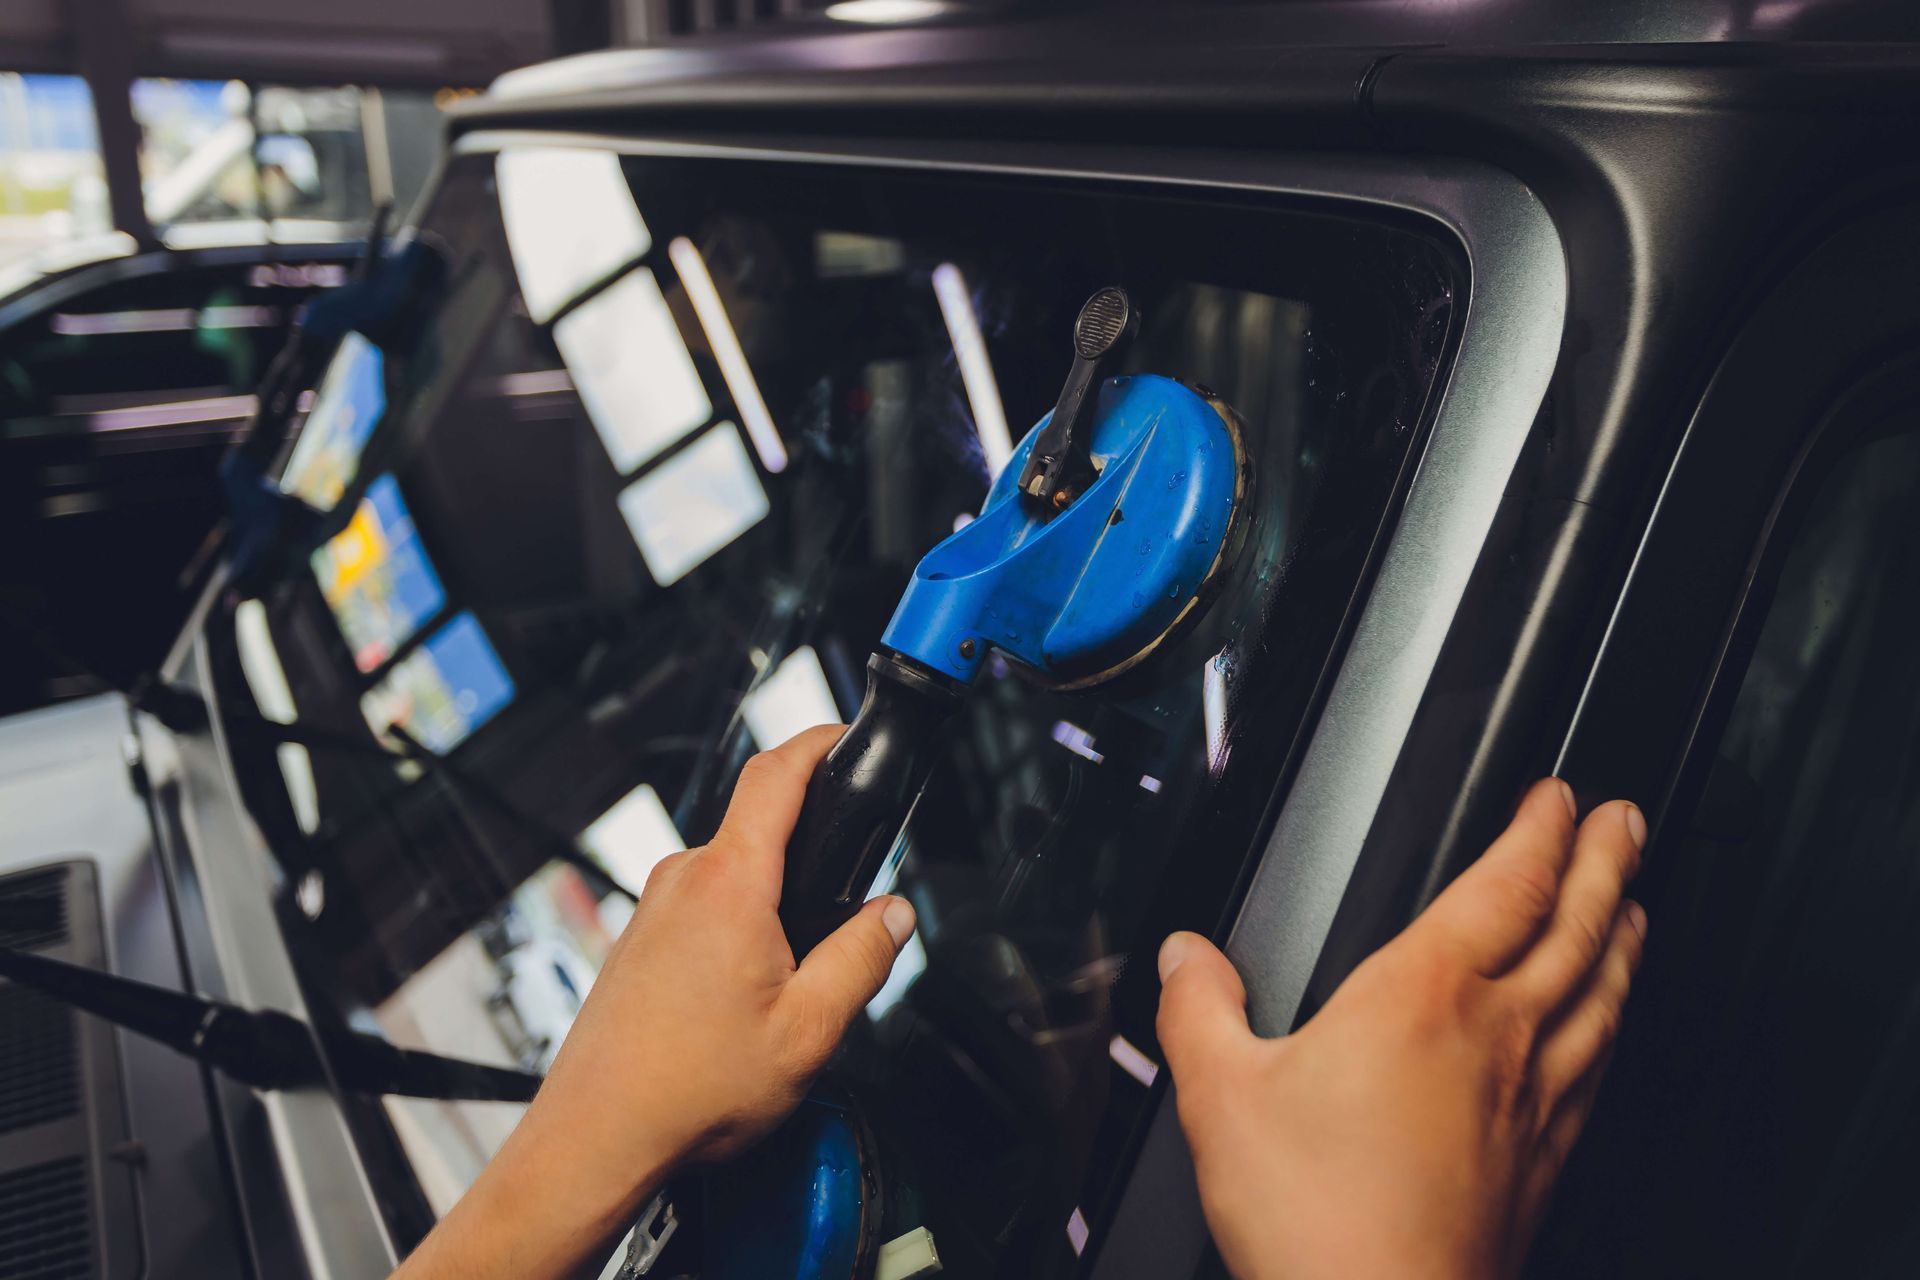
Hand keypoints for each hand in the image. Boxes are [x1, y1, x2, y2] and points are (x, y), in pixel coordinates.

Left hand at [395, 725, 916, 1279]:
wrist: (595, 1138)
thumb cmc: (684, 1093)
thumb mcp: (809, 1031)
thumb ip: (862, 960)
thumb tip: (895, 917)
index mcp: (729, 885)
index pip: (777, 774)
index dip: (819, 741)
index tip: (848, 735)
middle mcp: (683, 882)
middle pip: (761, 829)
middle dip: (812, 856)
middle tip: (846, 911)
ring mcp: (654, 909)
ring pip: (736, 877)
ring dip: (775, 907)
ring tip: (792, 985)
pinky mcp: (641, 939)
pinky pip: (706, 909)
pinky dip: (741, 934)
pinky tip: (745, 1004)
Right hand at [1157, 779, 1647, 1279]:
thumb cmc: (1319, 1221)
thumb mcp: (1220, 1095)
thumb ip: (1197, 1010)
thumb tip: (1186, 958)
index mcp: (1423, 998)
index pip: (1506, 887)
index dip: (1542, 830)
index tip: (1560, 796)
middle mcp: (1496, 1038)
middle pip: (1575, 927)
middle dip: (1605, 863)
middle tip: (1627, 820)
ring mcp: (1532, 1101)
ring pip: (1603, 994)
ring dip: (1624, 936)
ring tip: (1636, 905)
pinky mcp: (1545, 1161)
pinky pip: (1600, 1066)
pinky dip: (1616, 1023)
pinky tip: (1611, 1028)